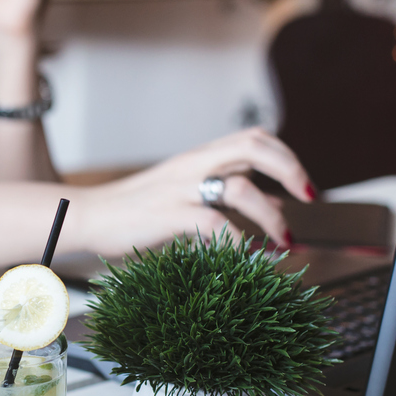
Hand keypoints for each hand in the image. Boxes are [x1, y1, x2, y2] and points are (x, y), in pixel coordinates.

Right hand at [70, 129, 316, 257]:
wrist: (86, 217)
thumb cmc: (132, 213)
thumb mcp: (180, 193)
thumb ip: (219, 193)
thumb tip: (266, 206)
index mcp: (198, 157)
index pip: (252, 138)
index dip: (286, 155)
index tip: (303, 186)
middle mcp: (193, 165)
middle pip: (254, 146)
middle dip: (290, 169)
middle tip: (308, 198)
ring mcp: (181, 189)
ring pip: (241, 188)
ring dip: (272, 216)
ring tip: (284, 240)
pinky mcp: (169, 215)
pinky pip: (215, 225)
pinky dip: (238, 243)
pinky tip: (246, 257)